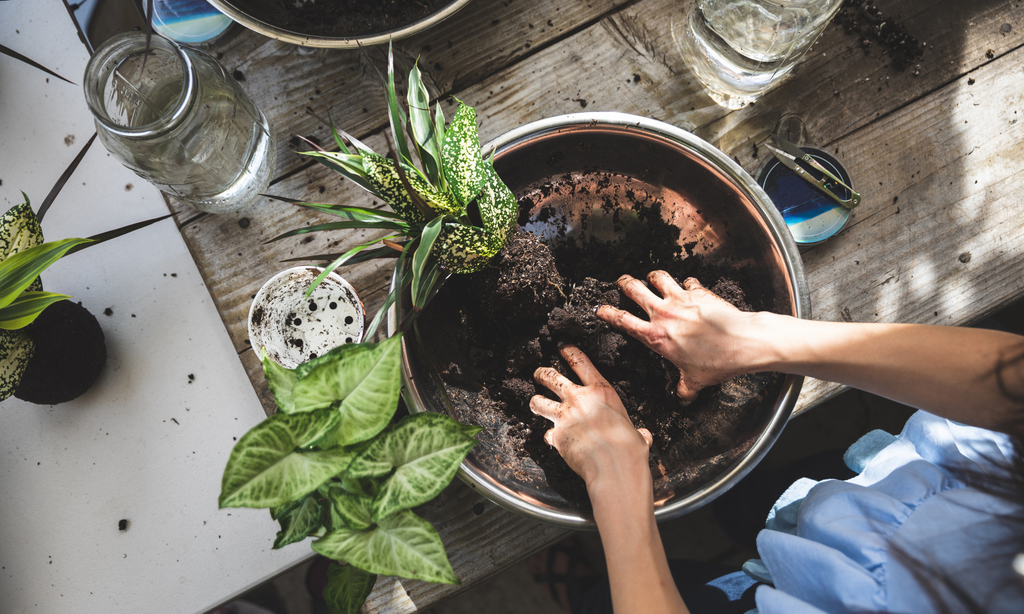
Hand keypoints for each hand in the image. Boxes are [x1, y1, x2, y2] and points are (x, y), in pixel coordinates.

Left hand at [530, 344, 651, 486]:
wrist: (614, 466)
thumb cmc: (630, 449)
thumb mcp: (636, 431)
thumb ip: (636, 430)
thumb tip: (642, 436)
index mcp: (601, 391)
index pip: (579, 361)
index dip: (568, 351)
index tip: (561, 347)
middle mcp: (578, 399)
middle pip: (550, 377)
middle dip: (541, 374)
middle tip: (539, 374)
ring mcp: (564, 417)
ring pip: (538, 401)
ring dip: (536, 402)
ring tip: (536, 404)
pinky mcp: (556, 436)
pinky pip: (546, 434)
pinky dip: (550, 438)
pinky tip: (555, 441)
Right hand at [597, 272, 754, 402]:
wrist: (742, 342)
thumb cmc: (718, 362)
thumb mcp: (695, 380)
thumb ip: (684, 389)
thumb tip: (682, 398)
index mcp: (656, 337)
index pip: (623, 321)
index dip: (608, 313)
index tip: (600, 309)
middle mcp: (664, 314)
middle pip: (634, 290)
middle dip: (625, 283)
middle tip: (622, 282)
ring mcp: (681, 299)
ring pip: (657, 277)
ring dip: (652, 276)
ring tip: (651, 277)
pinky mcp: (699, 292)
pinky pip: (687, 281)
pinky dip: (686, 282)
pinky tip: (688, 286)